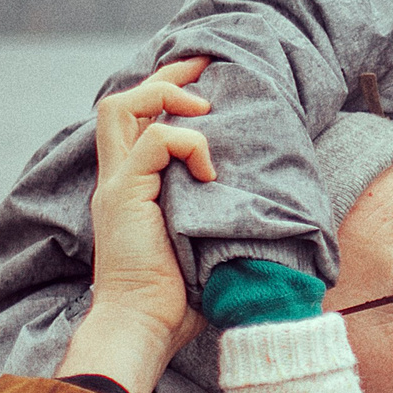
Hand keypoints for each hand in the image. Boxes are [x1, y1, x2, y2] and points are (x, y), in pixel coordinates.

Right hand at [60, 56, 216, 392]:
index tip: (204, 77)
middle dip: (165, 76)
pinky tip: (211, 172)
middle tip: (205, 66)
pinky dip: (189, 144)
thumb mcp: (209, 241)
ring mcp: (117, 184)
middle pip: (120, 102)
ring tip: (206, 114)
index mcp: (133, 187)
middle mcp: (118, 178)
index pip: (135, 121)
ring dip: (169, 98)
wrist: (146, 325)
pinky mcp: (124, 193)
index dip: (166, 91)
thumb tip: (275, 206)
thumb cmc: (183, 298)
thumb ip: (222, 213)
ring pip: (123, 106)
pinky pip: (154, 140)